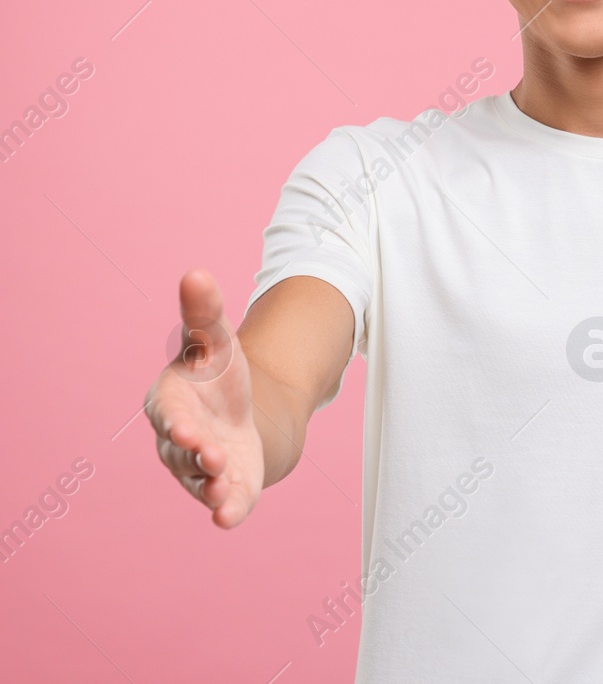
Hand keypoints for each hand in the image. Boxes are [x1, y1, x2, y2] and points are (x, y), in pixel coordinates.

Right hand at [144, 269, 263, 528]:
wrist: (247, 413)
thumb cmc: (219, 375)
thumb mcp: (217, 341)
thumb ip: (205, 314)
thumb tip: (195, 272)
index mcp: (170, 403)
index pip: (167, 415)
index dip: (177, 423)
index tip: (189, 427)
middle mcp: (178, 442)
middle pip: (180, 453)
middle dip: (194, 455)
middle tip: (211, 453)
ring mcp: (200, 469)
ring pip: (199, 482)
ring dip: (210, 486)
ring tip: (222, 486)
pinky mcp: (226, 488)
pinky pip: (223, 504)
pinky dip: (227, 511)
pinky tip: (230, 518)